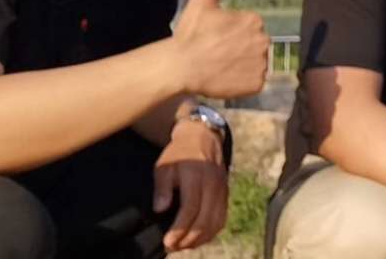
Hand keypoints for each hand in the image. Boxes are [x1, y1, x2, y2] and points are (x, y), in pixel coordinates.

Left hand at [153, 115, 228, 250]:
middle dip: (188, 239)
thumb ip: (162, 187)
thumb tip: (160, 209)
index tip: (167, 241)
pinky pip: (221, 220)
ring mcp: (222, 191)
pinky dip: (209, 234)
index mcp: (196, 176)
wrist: (203, 139)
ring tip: (181, 246)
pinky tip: (196, 239)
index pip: (191, 208)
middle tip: (171, 247)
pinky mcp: (225, 196)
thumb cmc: (179, 153)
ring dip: (199, 240)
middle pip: (205, 220)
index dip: (179, 228)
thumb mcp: (164, 165)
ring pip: (215, 223)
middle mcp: (213, 185)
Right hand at [171, 0, 270, 97]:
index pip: (249, 27)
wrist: (181, 67)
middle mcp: (264, 41)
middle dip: (240, 48)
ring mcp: (261, 64)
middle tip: (217, 53)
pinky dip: (243, 82)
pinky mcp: (257, 84)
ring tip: (220, 66)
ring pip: (255, 63)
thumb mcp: (203, 0)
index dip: (232, 33)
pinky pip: (254, 82)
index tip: (215, 38)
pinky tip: (226, 78)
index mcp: (254, 20)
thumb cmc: (191, 33)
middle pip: (254, 45)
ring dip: (242, 65)